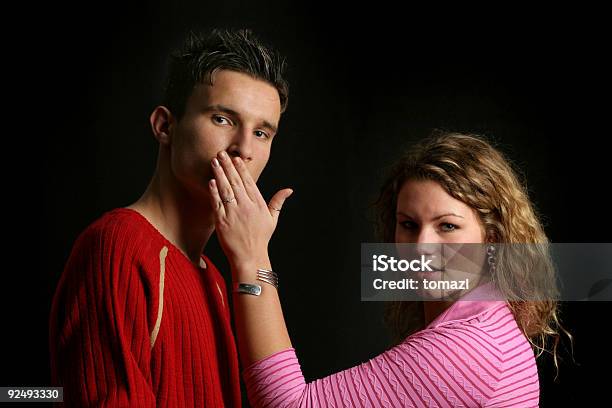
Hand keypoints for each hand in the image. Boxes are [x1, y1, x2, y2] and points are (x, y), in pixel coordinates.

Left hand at [208, 151, 292, 272]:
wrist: (250, 256)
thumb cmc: (260, 238)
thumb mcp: (272, 219)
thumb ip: (278, 202)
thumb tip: (289, 190)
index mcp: (258, 204)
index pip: (249, 182)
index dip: (242, 169)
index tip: (236, 158)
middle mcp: (246, 206)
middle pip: (236, 182)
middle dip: (228, 166)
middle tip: (222, 153)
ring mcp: (234, 213)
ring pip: (226, 189)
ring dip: (220, 174)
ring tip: (214, 161)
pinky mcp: (222, 221)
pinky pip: (217, 203)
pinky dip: (214, 191)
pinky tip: (211, 181)